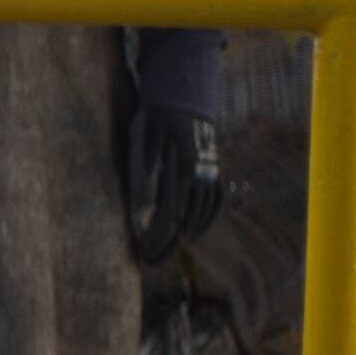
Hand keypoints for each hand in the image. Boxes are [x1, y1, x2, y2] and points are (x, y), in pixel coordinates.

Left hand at [126, 102, 222, 265]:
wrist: (181, 96)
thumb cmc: (155, 118)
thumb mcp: (143, 139)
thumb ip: (143, 170)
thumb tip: (140, 203)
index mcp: (182, 168)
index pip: (172, 211)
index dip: (162, 234)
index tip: (149, 252)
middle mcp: (200, 172)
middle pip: (189, 215)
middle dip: (174, 238)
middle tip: (156, 258)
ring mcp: (209, 170)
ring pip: (205, 208)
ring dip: (192, 230)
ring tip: (177, 246)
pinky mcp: (211, 167)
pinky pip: (216, 197)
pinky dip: (208, 215)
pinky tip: (197, 227)